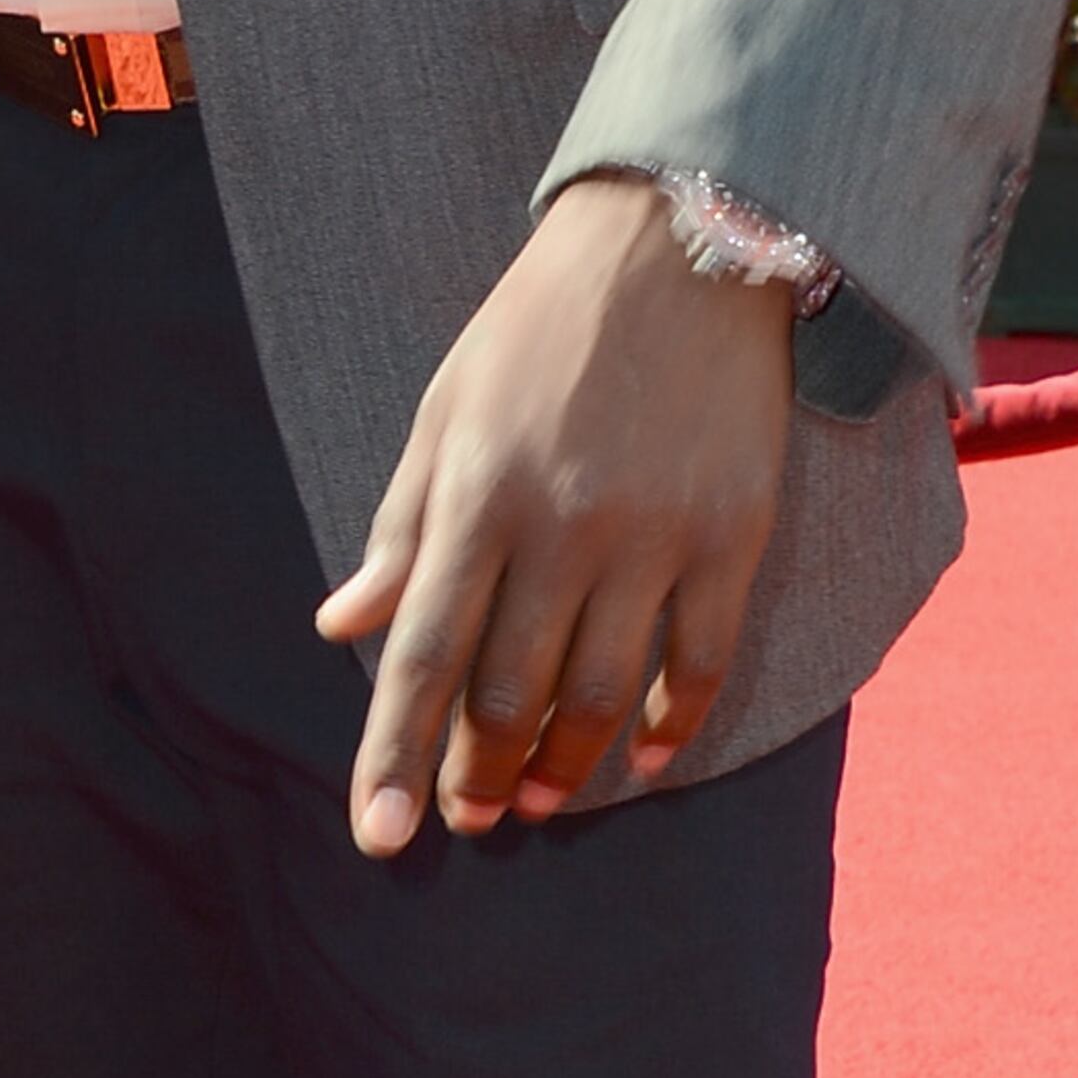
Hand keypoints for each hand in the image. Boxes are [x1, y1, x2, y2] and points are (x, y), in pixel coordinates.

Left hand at [313, 174, 792, 849]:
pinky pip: (701, 657)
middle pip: (512, 691)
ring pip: (603, 693)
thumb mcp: (446, 410)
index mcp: (478, 494)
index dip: (394, 754)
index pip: (425, 653)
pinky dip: (672, 722)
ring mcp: (656, 534)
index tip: (379, 837)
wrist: (682, 241)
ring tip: (538, 801)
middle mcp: (563, 525)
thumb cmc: (540, 327)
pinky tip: (644, 757)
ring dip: (565, 764)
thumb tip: (343, 626)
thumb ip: (401, 527)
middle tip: (468, 817)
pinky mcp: (734, 532)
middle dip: (480, 773)